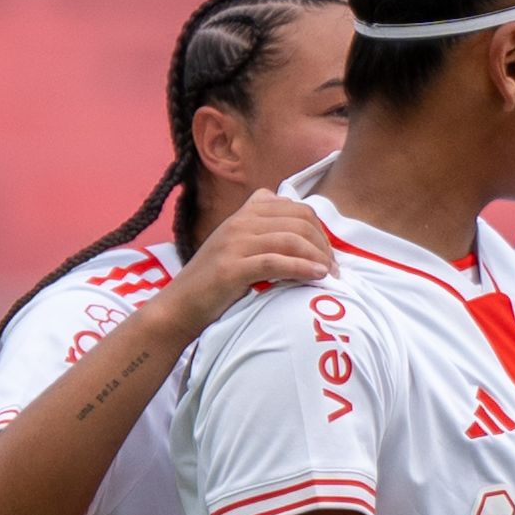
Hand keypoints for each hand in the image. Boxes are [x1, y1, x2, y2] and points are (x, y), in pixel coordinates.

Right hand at [188, 191, 335, 310]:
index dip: (320, 231)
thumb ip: (262, 229)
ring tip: (331, 275)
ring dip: (318, 257)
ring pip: (291, 240)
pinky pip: (276, 261)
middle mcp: (240, 222)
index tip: (328, 255)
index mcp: (245, 213)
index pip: (297, 209)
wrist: (180, 305)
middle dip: (323, 245)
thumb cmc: (214, 281)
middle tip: (335, 269)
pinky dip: (302, 268)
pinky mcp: (232, 267)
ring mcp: (235, 243)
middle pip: (299, 222)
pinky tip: (317, 277)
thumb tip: (297, 221)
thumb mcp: (237, 245)